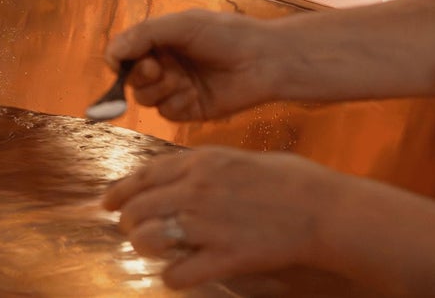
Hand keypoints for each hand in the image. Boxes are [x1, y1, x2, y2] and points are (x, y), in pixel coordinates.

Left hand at [102, 146, 347, 289]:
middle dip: (128, 223)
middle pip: (136, 209)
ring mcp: (208, 224)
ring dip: (146, 247)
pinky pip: (177, 273)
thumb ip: (207, 166)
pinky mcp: (224, 257)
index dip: (119, 191)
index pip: (143, 175)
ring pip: (146, 239)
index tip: (108, 203)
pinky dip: (175, 276)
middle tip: (134, 232)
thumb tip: (181, 175)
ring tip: (158, 250)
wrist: (327, 211)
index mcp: (201, 161)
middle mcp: (196, 190)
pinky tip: (183, 273)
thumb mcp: (243, 158)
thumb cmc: (293, 182)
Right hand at [106, 10, 280, 120]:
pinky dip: (177, 104)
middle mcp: (164, 65)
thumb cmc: (227, 35)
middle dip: (140, 75)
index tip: (121, 61)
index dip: (119, 59)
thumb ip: (144, 35)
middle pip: (130, 79)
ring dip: (160, 90)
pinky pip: (166, 113)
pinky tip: (195, 94)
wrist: (263, 61)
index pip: (123, 53)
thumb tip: (112, 53)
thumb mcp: (182, 25)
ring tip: (183, 80)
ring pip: (145, 98)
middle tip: (158, 68)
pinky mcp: (189, 110)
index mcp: (160, 41)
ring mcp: (176, 88)